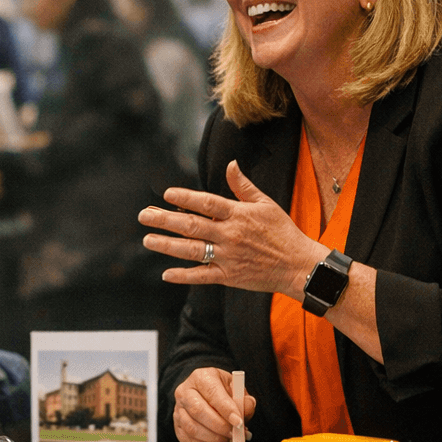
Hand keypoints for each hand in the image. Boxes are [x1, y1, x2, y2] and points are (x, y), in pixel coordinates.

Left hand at [140, 160, 327, 297]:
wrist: (297, 265)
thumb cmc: (282, 231)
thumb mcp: (265, 203)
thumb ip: (243, 186)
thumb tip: (230, 165)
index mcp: (238, 215)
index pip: (206, 203)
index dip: (185, 198)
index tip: (166, 194)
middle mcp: (230, 235)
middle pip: (192, 226)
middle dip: (165, 220)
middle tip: (144, 216)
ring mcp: (228, 257)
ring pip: (192, 250)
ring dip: (167, 246)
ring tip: (148, 240)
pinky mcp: (229, 277)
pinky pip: (202, 276)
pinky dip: (184, 276)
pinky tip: (166, 273)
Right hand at [172, 368, 257, 441]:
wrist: (206, 396)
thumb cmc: (223, 393)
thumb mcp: (236, 390)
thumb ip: (244, 400)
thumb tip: (246, 410)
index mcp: (201, 377)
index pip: (212, 392)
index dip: (226, 409)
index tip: (239, 422)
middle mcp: (185, 391)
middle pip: (198, 411)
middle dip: (220, 426)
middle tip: (235, 434)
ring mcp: (178, 410)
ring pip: (193, 428)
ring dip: (214, 438)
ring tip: (229, 438)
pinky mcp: (177, 426)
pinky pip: (190, 440)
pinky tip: (218, 440)